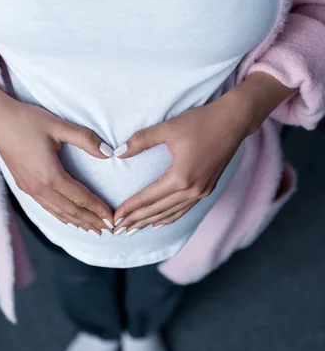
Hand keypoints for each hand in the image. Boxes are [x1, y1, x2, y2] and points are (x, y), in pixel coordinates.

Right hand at [0, 51, 114, 233]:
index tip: (112, 219)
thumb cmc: (27, 120)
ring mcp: (30, 189)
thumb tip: (108, 152)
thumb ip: (85, 139)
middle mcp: (39, 187)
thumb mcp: (58, 125)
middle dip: (91, 221)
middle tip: (109, 230)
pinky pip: (47, 207)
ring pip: (58, 212)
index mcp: (50, 175)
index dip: (98, 209)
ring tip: (93, 230)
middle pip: (71, 211)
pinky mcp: (24, 186)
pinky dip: (61, 216)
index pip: (81, 198)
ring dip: (77, 222)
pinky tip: (69, 220)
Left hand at [112, 72, 294, 232]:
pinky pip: (184, 209)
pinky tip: (159, 222)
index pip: (148, 198)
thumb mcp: (168, 128)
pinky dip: (169, 217)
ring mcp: (202, 192)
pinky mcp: (207, 189)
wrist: (234, 121)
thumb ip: (141, 141)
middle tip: (118, 230)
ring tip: (134, 229)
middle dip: (136, 220)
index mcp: (181, 177)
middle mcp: (192, 190)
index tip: (115, 218)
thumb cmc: (202, 122)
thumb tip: (118, 153)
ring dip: (151, 221)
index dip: (130, 208)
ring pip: (171, 213)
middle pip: (157, 210)